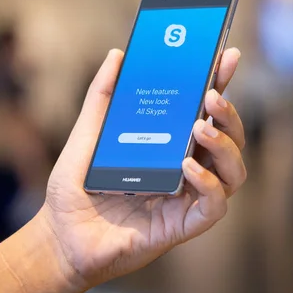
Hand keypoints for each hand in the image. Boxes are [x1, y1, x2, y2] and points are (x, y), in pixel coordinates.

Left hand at [39, 48, 245, 291]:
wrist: (59, 237)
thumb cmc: (75, 188)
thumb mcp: (86, 135)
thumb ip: (102, 97)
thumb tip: (117, 55)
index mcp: (169, 144)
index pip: (205, 112)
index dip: (221, 84)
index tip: (227, 56)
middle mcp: (185, 168)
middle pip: (229, 139)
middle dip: (229, 114)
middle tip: (211, 96)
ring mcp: (186, 197)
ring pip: (233, 172)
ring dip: (225, 146)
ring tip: (201, 129)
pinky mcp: (181, 225)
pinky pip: (214, 206)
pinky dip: (209, 184)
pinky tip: (188, 167)